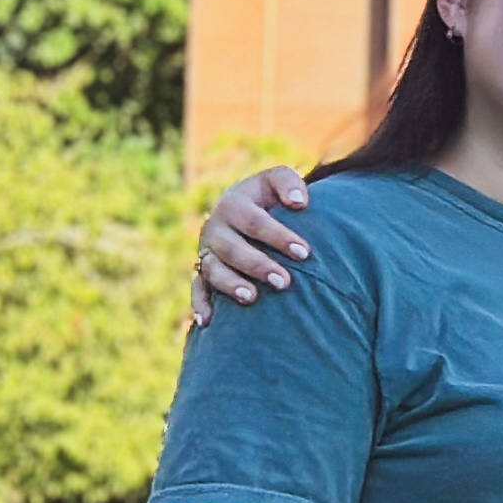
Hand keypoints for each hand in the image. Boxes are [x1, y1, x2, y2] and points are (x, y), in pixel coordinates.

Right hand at [193, 167, 314, 327]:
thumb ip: (288, 183)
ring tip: (252, 298)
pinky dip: (200, 304)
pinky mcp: (201, 271)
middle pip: (233, 249)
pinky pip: (197, 289)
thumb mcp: (276, 181)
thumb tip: (300, 202)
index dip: (279, 237)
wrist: (244, 208)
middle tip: (285, 282)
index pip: (255, 222)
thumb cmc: (267, 197)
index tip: (305, 253)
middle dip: (258, 266)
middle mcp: (214, 228)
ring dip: (231, 285)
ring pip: (213, 270)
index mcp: (232, 204)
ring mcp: (206, 252)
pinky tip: (208, 321)